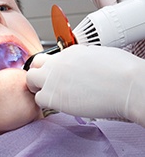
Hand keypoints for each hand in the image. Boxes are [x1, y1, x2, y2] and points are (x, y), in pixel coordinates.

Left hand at [26, 45, 144, 126]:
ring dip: (38, 87)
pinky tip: (57, 105)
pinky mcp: (52, 95)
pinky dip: (45, 103)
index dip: (51, 68)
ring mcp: (52, 77)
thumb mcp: (100, 55)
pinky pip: (38, 99)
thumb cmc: (122, 71)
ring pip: (30, 80)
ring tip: (50, 96)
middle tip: (46, 84)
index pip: (50, 58)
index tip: (56, 76)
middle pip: (35, 64)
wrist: (126, 84)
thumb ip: (84, 60)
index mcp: (70, 51)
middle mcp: (58, 62)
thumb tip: (82, 65)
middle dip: (38, 73)